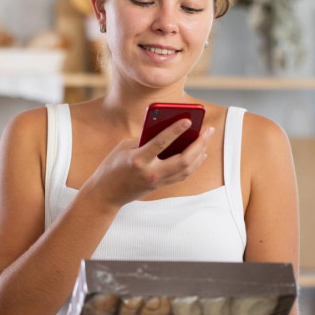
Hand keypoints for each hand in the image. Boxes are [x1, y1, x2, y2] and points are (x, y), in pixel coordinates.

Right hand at [80, 119, 215, 208]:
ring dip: (200, 153)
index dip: (176, 130)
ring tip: (206, 139)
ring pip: (187, 169)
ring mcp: (157, 182)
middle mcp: (150, 173)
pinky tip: (199, 154)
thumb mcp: (124, 147)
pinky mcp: (159, 186)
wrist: (106, 194)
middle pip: (183, 160)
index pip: (161, 143)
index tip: (189, 120)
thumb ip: (145, 138)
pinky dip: (193, 164)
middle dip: (199, 144)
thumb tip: (167, 129)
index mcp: (138, 160)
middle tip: (208, 130)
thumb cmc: (112, 166)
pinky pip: (182, 175)